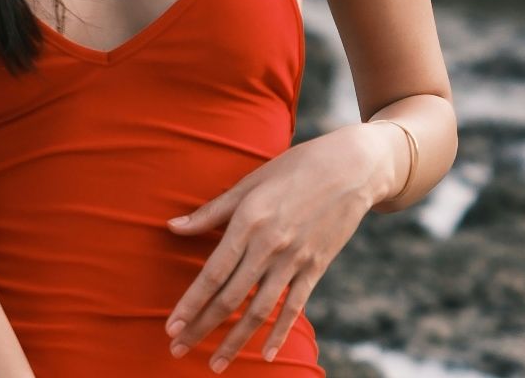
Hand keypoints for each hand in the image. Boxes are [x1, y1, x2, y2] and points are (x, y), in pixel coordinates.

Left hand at [162, 122, 397, 369]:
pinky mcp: (316, 266)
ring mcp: (295, 259)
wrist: (353, 167)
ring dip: (235, 340)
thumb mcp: (250, 182)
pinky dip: (280, 332)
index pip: (213, 273)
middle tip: (178, 350)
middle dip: (202, 328)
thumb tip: (172, 226)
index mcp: (249, 221)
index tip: (171, 327)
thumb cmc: (295, 168)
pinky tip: (266, 354)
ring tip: (216, 363)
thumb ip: (212, 211)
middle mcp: (270, 245)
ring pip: (260, 309)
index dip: (191, 303)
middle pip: (231, 297)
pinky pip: (295, 306)